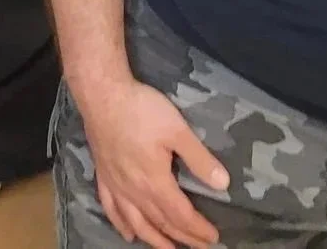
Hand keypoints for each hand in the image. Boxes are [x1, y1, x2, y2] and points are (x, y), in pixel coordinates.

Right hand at [81, 76, 229, 248]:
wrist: (102, 94)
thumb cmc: (141, 110)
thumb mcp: (177, 129)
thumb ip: (199, 159)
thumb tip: (224, 185)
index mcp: (155, 183)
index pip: (181, 215)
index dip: (198, 229)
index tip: (213, 237)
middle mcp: (135, 191)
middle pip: (161, 222)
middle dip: (182, 237)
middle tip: (199, 246)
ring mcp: (116, 185)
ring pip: (136, 223)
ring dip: (154, 239)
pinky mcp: (103, 175)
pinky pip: (111, 208)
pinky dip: (121, 225)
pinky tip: (128, 233)